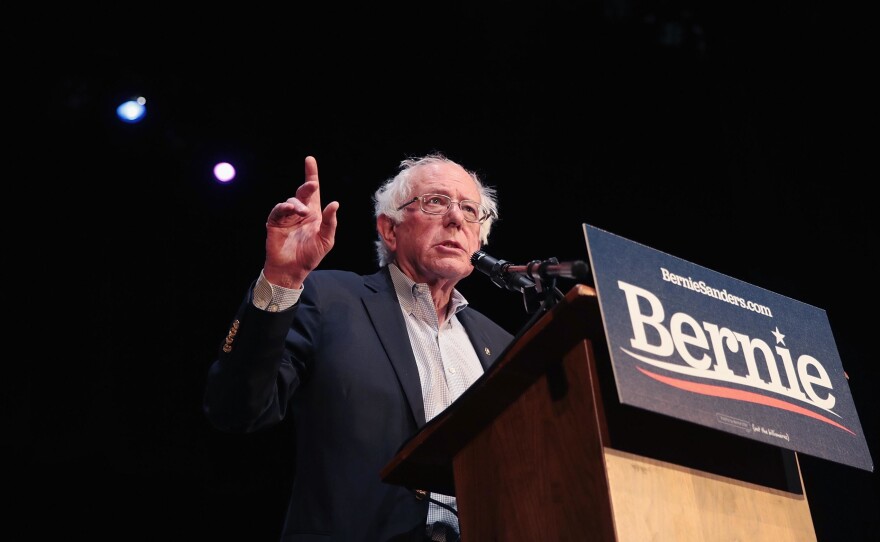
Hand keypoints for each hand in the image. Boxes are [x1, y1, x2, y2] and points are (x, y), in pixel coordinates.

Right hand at [262, 156, 338, 288]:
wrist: (293, 269)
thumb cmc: (310, 255)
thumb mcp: (326, 240)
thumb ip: (330, 222)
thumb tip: (335, 203)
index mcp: (314, 214)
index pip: (313, 192)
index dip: (311, 175)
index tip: (310, 160)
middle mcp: (300, 212)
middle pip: (302, 193)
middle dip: (307, 186)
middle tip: (313, 185)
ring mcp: (287, 217)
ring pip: (290, 201)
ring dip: (297, 204)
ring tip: (302, 213)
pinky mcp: (275, 223)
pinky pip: (278, 211)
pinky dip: (283, 208)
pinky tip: (290, 210)